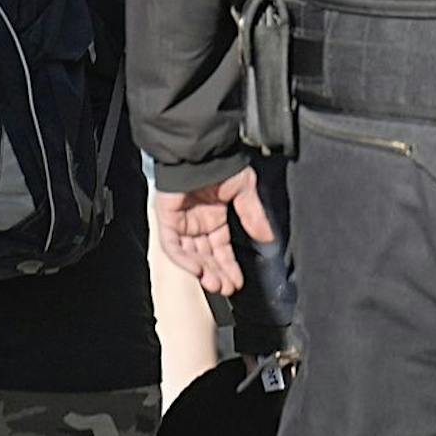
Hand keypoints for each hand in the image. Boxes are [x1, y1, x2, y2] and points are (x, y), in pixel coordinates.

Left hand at [153, 166, 274, 295]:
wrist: (199, 147)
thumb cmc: (219, 161)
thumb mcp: (244, 189)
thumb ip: (253, 215)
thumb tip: (268, 237)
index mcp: (214, 215)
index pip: (221, 249)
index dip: (229, 266)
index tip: (238, 281)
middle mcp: (197, 220)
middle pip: (206, 256)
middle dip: (217, 274)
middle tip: (227, 288)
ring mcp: (181, 220)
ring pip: (189, 254)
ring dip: (202, 272)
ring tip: (216, 285)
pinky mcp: (167, 217)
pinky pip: (172, 245)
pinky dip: (184, 260)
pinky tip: (198, 270)